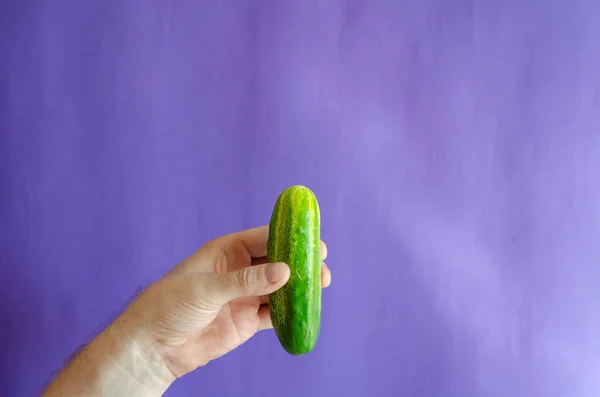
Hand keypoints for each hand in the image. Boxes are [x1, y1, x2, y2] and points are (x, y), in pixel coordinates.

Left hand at [124, 225, 330, 378]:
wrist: (154, 346)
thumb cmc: (170, 304)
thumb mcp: (207, 287)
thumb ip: (247, 280)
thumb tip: (284, 271)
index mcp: (227, 252)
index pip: (263, 238)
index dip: (287, 237)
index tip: (310, 239)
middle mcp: (239, 271)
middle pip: (276, 262)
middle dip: (299, 261)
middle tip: (321, 263)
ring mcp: (245, 296)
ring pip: (279, 287)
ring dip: (299, 286)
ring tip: (321, 284)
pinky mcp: (247, 321)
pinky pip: (274, 314)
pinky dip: (290, 312)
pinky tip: (306, 308)